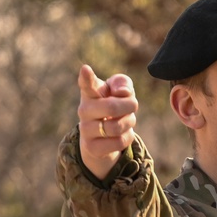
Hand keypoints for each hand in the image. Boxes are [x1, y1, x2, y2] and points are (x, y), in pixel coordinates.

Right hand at [77, 64, 137, 179]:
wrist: (102, 137)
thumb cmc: (113, 106)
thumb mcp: (120, 91)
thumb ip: (122, 83)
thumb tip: (122, 93)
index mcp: (90, 92)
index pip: (86, 84)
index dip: (86, 77)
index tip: (86, 69)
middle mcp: (84, 110)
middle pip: (112, 107)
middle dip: (129, 106)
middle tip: (133, 105)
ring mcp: (86, 130)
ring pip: (116, 127)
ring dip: (129, 122)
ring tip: (126, 120)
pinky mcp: (92, 148)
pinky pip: (119, 142)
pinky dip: (127, 137)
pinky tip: (122, 134)